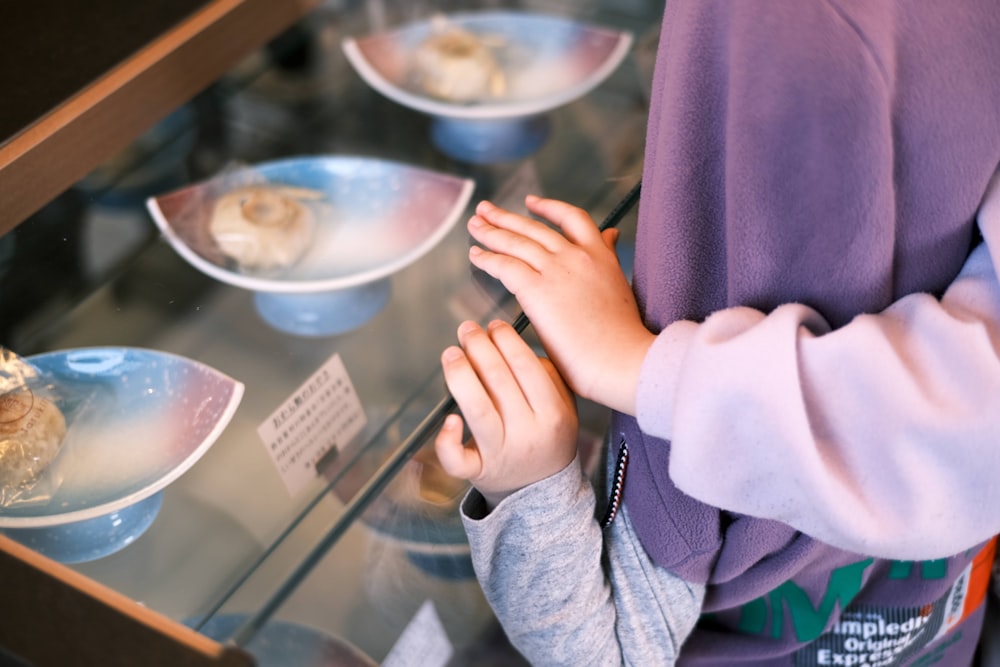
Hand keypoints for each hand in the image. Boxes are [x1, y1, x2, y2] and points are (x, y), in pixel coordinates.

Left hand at [434, 320, 578, 507]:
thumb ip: (548, 375)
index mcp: (553, 413)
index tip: (494, 325)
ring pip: (477, 410)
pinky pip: (458, 459)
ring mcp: (502, 454)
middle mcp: (528, 433)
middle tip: (467, 329)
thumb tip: (511, 343)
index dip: (506, 340)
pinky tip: (447, 419)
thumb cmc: (548, 437)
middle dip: (479, 347)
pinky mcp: (478, 472)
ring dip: (460, 375)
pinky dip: (448, 440)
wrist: (541, 491)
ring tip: (451, 352)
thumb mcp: (564, 407)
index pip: (527, 367)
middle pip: (498, 381)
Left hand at [466, 196, 654, 413]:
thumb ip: (609, 259)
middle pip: (534, 227)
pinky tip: (476, 255)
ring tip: (474, 225)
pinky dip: (487, 258)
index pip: (572, 218)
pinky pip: (505, 265)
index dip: (548, 207)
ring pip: (516, 242)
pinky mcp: (537, 290)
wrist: (623, 359)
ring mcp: (557, 270)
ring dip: (490, 231)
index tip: (530, 201)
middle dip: (505, 217)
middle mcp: (578, 256)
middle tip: (484, 209)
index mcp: (600, 256)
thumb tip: (611, 236)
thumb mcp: (620, 285)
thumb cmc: (623, 338)